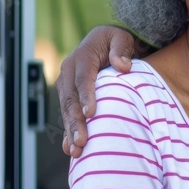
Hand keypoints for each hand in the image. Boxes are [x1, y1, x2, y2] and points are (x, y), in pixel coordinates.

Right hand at [58, 25, 136, 156]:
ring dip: (70, 130)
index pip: (83, 79)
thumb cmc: (116, 40)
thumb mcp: (121, 38)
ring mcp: (66, 85)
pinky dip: (68, 131)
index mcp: (82, 57)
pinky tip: (69, 148)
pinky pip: (67, 114)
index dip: (86, 96)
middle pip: (71, 99)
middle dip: (75, 122)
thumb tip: (123, 66)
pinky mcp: (68, 96)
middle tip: (82, 141)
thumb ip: (121, 49)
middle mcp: (69, 72)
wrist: (105, 41)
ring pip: (66, 110)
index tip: (91, 113)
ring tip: (75, 150)